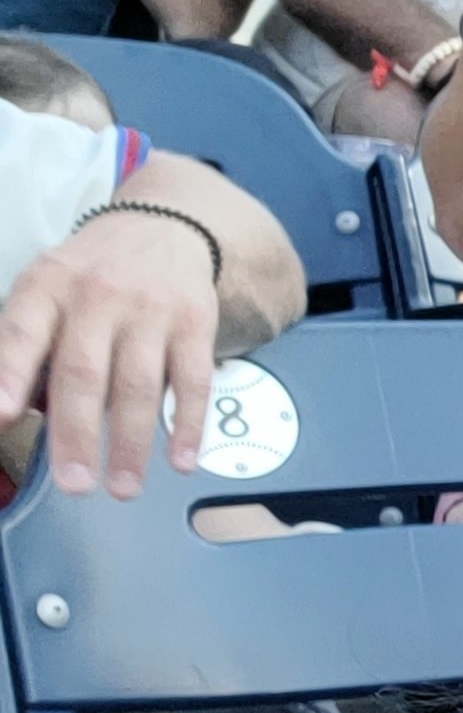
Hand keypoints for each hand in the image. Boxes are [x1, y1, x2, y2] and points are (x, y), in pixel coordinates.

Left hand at [0, 206, 220, 500]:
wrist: (163, 225)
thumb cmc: (92, 274)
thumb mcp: (45, 291)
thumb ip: (29, 346)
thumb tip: (20, 410)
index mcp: (46, 288)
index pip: (22, 333)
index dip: (9, 376)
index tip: (1, 416)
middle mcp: (96, 295)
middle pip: (84, 372)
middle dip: (78, 433)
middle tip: (75, 483)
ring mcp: (150, 309)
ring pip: (139, 384)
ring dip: (133, 442)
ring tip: (124, 487)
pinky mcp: (194, 321)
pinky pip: (192, 380)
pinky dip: (189, 423)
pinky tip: (182, 458)